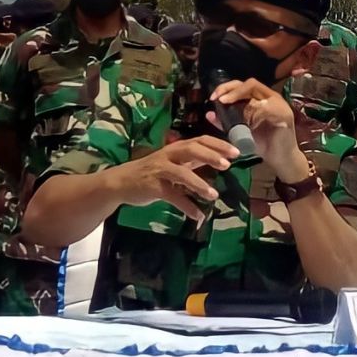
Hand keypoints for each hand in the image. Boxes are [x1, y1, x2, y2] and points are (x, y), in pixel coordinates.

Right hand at [111, 136, 238, 219]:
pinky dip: (186, 206)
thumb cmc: (150, 172)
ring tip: (213, 195)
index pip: (199, 140)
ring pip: (181, 173)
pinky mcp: (153, 187)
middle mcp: (168, 156)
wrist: (120, 182)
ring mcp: (159, 171)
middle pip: (191, 150)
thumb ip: (191, 161)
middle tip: (228, 164)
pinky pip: (172, 197)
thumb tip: (216, 160)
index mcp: (175, 149)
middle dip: (210, 156)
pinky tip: (197, 216)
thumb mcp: (172, 163)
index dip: (218, 145)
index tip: (236, 152)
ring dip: (199, 184)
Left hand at [207, 78, 307, 181]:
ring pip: (257, 92)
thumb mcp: (238, 132)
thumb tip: (208, 114)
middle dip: (231, 90)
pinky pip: (267, 108)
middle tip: (219, 100)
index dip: (225, 88)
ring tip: (232, 114)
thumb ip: (225, 123)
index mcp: (258, 98)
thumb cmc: (260, 144)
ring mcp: (278, 103)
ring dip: (241, 100)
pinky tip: (248, 123)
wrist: (279, 159)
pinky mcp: (285, 113)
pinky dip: (255, 114)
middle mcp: (269, 96)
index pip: (241, 85)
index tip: (213, 98)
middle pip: (249, 83)